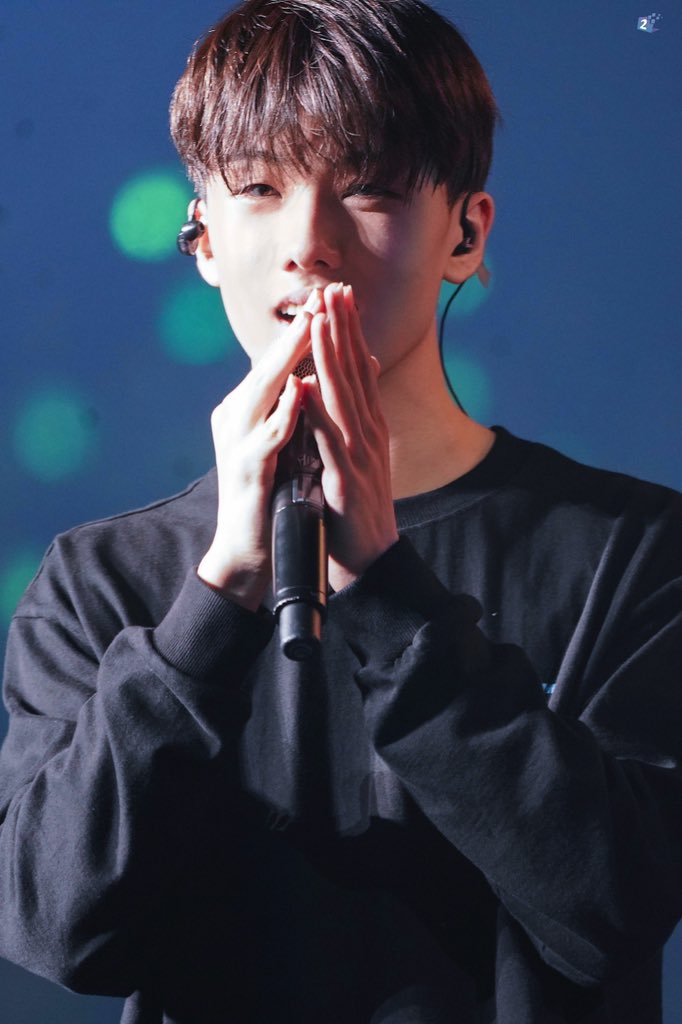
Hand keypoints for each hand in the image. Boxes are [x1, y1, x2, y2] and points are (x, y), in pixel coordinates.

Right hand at [197, 296, 320, 610]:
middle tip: (322, 297)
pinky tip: (299, 392)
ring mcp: (239, 443)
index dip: (305, 333)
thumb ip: (299, 411)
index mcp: (249, 411)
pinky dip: (283, 412)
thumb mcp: (287, 445)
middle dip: (297, 333)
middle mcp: (238, 419)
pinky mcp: (247, 470)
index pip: (279, 363)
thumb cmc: (270, 495)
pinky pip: (266, 435)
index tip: (332, 299)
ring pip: (262, 391)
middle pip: (269, 367)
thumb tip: (321, 374)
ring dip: (287, 359)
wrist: (249, 549)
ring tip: (310, 327)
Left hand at [303, 283, 398, 590]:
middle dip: (343, 328)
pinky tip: (307, 385)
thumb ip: (356, 420)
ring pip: (344, 394)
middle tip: (335, 288)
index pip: (359, 369)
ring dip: (333, 355)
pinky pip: (329, 438)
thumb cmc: (356, 507)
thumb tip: (353, 384)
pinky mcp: (346, 477)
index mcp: (369, 426)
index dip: (349, 331)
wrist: (370, 556)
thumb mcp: (359, 456)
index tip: (340, 296)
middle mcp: (369, 432)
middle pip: (355, 372)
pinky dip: (318, 410)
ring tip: (322, 319)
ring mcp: (359, 453)